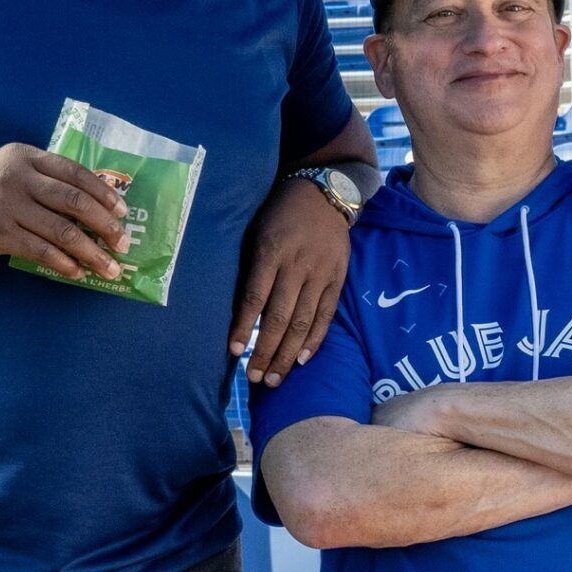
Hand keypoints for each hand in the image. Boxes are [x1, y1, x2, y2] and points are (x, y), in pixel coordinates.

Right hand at [0, 144, 130, 278]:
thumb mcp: (6, 171)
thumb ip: (40, 181)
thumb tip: (88, 208)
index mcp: (25, 156)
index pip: (75, 172)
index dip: (104, 193)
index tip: (123, 212)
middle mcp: (18, 176)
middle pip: (75, 201)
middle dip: (105, 225)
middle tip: (122, 243)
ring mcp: (7, 204)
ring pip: (62, 230)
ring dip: (92, 251)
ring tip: (109, 267)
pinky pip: (41, 250)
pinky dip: (63, 263)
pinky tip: (77, 272)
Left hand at [233, 177, 349, 386]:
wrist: (325, 194)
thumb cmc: (279, 212)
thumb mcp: (256, 230)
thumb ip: (249, 266)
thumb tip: (233, 307)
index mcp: (272, 251)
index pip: (255, 297)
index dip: (243, 327)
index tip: (233, 352)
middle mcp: (298, 265)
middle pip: (280, 317)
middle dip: (266, 351)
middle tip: (254, 378)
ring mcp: (321, 274)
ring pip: (303, 322)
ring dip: (288, 354)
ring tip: (274, 378)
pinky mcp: (338, 279)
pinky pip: (326, 315)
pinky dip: (314, 339)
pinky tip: (302, 359)